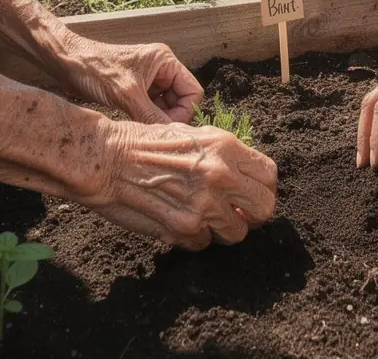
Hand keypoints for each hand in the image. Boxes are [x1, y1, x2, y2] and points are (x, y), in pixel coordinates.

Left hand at [59, 38, 202, 123]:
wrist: (65, 62)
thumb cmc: (95, 69)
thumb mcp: (126, 95)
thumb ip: (151, 115)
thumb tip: (170, 136)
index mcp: (165, 61)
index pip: (193, 91)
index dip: (184, 112)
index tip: (167, 127)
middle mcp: (161, 68)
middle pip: (181, 100)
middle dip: (170, 117)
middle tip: (154, 132)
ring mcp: (148, 79)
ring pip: (165, 106)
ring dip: (157, 119)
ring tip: (142, 130)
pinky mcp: (135, 89)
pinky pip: (151, 107)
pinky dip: (146, 118)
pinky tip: (135, 126)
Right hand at [80, 119, 277, 248]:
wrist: (108, 159)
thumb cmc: (146, 142)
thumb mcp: (194, 135)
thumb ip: (225, 157)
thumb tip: (247, 178)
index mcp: (225, 147)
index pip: (269, 175)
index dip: (263, 187)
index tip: (251, 193)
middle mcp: (220, 176)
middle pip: (264, 208)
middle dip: (252, 213)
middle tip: (236, 211)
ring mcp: (203, 205)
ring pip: (236, 233)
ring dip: (222, 228)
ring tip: (201, 214)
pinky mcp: (183, 229)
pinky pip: (203, 243)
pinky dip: (193, 237)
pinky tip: (177, 218)